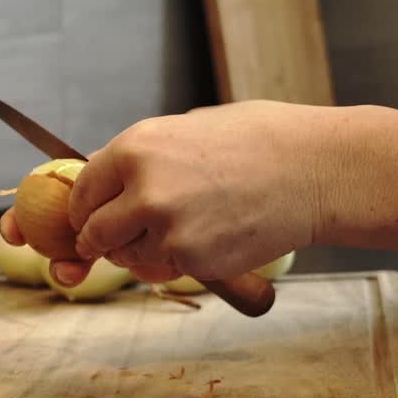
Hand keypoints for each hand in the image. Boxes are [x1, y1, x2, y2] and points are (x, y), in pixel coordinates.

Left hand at [1, 100, 343, 285]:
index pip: (82, 190)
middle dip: (102, 238)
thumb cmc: (259, 141)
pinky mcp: (194, 261)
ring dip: (142, 251)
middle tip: (118, 238)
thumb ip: (140, 155)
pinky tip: (210, 237)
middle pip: (94, 231)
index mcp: (136, 147)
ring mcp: (167, 230)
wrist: (314, 170)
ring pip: (128, 256)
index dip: (84, 208)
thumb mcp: (188, 127)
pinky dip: (178, 262)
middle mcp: (143, 190)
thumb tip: (98, 169)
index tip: (89, 217)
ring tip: (182, 228)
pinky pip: (166, 270)